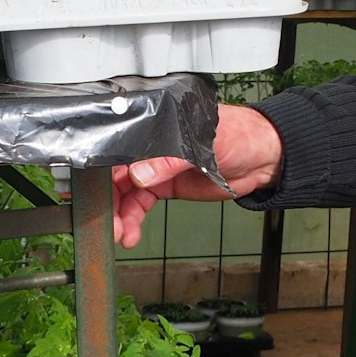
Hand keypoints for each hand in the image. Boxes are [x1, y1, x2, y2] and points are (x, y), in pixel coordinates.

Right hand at [111, 104, 283, 247]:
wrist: (262, 158)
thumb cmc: (238, 135)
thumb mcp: (203, 145)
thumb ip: (170, 160)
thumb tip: (139, 174)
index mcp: (157, 122)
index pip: (119, 142)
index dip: (101, 166)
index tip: (93, 189)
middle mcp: (151, 144)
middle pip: (115, 171)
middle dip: (108, 198)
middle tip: (106, 221)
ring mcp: (157, 165)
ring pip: (125, 191)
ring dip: (119, 214)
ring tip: (120, 234)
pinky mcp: (165, 185)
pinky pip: (140, 203)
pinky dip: (133, 219)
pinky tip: (131, 234)